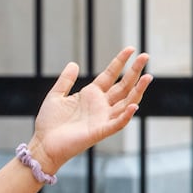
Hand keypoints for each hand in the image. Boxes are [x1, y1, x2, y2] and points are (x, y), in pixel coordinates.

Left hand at [29, 47, 152, 172]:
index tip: (131, 49)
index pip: (110, 75)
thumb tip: (74, 63)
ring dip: (138, 91)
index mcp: (91, 95)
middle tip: (146, 56)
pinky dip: (126, 115)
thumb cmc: (49, 122)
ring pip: (126, 103)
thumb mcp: (56, 96)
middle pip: (123, 86)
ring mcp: (102, 118)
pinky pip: (117, 123)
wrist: (44, 143)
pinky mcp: (100, 131)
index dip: (120, 62)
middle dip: (135, 72)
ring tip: (148, 76)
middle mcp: (100, 105)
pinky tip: (134, 105)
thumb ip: (65, 80)